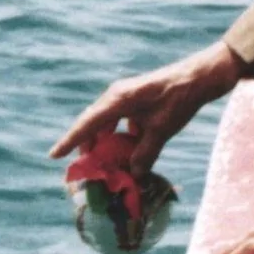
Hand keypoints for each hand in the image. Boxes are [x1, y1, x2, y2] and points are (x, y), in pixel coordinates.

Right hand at [52, 43, 241, 170]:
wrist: (199, 77)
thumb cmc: (179, 100)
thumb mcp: (161, 130)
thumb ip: (144, 154)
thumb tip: (133, 176)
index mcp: (118, 100)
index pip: (88, 124)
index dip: (70, 141)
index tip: (54, 156)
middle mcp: (116, 96)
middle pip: (93, 125)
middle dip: (88, 147)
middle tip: (84, 170)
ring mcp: (125, 97)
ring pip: (106, 124)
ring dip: (106, 144)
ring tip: (105, 165)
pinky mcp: (136, 101)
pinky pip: (120, 122)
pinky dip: (120, 138)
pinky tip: (129, 154)